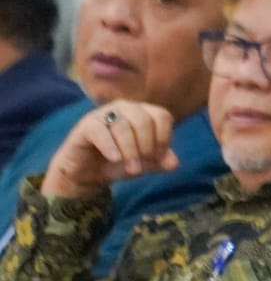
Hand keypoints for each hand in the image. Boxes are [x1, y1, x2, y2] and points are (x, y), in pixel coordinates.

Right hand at [41, 100, 177, 198]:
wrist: (88, 173)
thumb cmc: (119, 163)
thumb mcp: (144, 164)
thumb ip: (160, 161)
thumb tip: (174, 163)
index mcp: (143, 113)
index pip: (162, 116)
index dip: (164, 138)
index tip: (158, 158)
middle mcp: (124, 108)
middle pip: (144, 120)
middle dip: (147, 146)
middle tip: (143, 166)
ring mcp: (103, 114)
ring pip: (123, 125)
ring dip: (130, 151)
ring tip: (133, 170)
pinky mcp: (86, 125)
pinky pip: (100, 131)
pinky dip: (110, 146)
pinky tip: (115, 159)